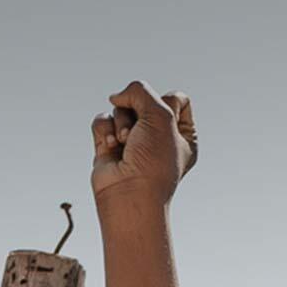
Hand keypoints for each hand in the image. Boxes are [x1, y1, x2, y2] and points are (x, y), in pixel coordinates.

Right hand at [91, 80, 196, 205]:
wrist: (129, 195)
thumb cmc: (153, 160)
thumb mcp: (160, 113)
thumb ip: (140, 91)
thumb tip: (115, 97)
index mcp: (183, 135)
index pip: (176, 98)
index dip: (167, 103)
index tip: (166, 122)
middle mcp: (158, 138)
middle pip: (145, 100)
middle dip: (139, 113)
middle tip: (140, 134)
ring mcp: (132, 143)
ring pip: (122, 109)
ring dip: (122, 123)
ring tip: (124, 144)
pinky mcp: (109, 148)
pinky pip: (103, 121)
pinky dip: (104, 130)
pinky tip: (110, 148)